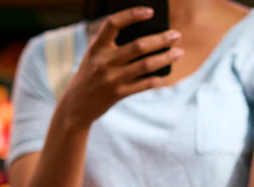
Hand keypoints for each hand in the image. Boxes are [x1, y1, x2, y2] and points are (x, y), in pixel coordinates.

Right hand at [57, 6, 183, 127]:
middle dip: (161, 39)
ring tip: (178, 53)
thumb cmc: (89, 77)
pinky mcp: (118, 94)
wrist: (75, 106)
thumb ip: (110, 46)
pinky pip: (143, 85)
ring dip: (165, 58)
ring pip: (145, 65)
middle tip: (176, 35)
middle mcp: (104, 61)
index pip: (114, 24)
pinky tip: (164, 76)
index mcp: (96, 47)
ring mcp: (111, 79)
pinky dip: (156, 80)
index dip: (132, 15)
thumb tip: (146, 39)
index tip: (149, 12)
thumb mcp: (93, 57)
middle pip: (138, 46)